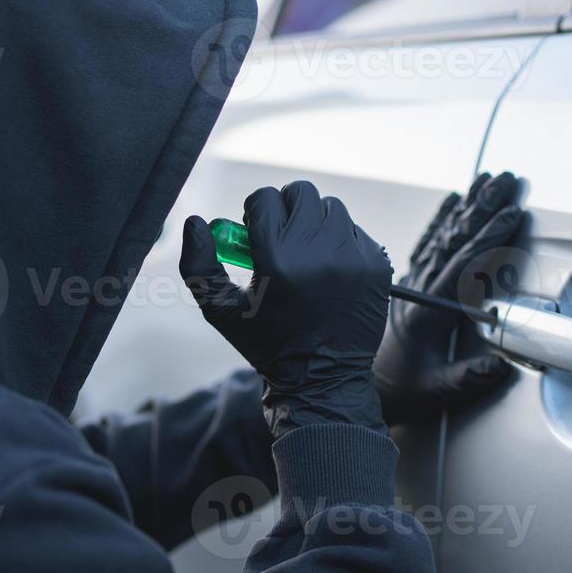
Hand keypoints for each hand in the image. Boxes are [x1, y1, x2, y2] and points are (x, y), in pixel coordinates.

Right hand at [180, 181, 391, 437]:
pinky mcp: (376, 265)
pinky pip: (355, 231)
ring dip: (314, 222)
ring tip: (305, 251)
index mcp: (277, 260)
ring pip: (331, 208)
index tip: (255, 230)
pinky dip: (340, 241)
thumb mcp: (219, 310)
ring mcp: (352, 258)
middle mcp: (318, 252)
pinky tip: (330, 269)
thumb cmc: (266, 343)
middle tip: (280, 233)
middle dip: (286, 207)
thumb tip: (195, 221)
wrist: (323, 379)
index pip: (265, 198)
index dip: (255, 210)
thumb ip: (198, 263)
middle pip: (301, 193)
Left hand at [374, 172, 523, 425]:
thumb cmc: (395, 390)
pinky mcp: (406, 281)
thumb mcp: (433, 390)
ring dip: (466, 206)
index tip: (512, 214)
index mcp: (427, 310)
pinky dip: (440, 220)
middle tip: (505, 180)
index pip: (464, 264)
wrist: (350, 385)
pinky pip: (425, 244)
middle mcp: (417, 288)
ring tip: (487, 180)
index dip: (490, 237)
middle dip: (483, 207)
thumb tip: (499, 367)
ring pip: (441, 235)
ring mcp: (410, 281)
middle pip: (455, 238)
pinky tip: (453, 201)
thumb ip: (466, 379)